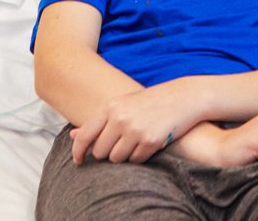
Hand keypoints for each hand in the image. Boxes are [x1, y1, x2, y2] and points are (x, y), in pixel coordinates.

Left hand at [70, 81, 191, 164]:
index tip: (78, 161)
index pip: (85, 136)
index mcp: (111, 107)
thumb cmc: (150, 101)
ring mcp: (135, 130)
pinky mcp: (150, 141)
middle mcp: (120, 118)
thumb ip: (98, 121)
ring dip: (124, 155)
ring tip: (135, 141)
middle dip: (107, 153)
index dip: (78, 152)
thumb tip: (73, 136)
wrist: (184, 97)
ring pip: (116, 159)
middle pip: (100, 152)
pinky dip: (139, 156)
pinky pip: (135, 160)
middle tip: (120, 144)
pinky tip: (148, 142)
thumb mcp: (123, 104)